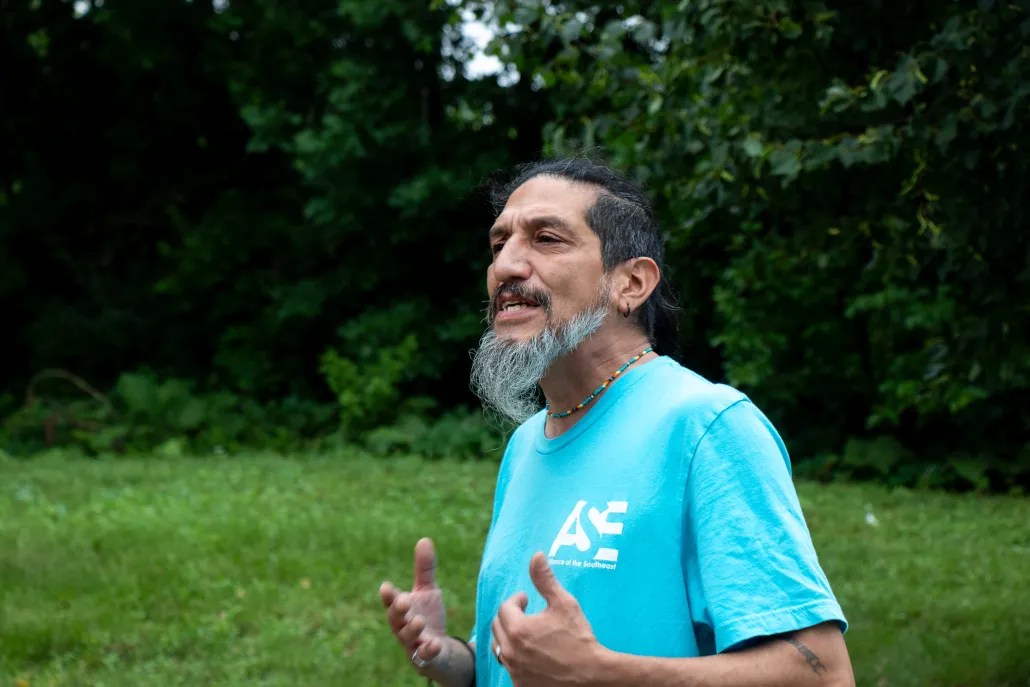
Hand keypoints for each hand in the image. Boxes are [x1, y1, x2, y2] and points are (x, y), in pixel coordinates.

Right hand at [379, 537, 447, 669]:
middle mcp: (402, 626)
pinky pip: (424, 655)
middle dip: (397, 610)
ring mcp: (412, 642)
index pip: (390, 601)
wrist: (440, 648)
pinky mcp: (424, 657)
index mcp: (401, 609)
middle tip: (403, 601)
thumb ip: (424, 569)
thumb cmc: (428, 616)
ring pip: (407, 637)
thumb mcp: (428, 591)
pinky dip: (428, 650)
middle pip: (395, 619)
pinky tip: (435, 643)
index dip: (388, 596)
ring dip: (412, 629)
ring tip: (418, 620)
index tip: (386, 587)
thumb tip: (425, 539)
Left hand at [491, 552, 603, 686]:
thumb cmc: (578, 638)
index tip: (527, 600)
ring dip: (508, 637)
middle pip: (498, 626)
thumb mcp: (563, 604)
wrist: (591, 675)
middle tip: (526, 614)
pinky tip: (530, 653)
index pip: (505, 607)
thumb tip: (536, 556)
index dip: (517, 600)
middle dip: (510, 616)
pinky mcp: (520, 684)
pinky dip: (515, 657)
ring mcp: (514, 670)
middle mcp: (510, 651)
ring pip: (499, 647)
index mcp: (518, 628)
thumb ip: (545, 580)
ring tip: (526, 633)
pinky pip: (508, 666)